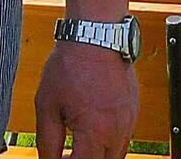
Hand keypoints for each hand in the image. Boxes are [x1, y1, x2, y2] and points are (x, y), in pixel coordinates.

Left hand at [36, 41, 138, 157]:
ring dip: (97, 156)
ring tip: (77, 145)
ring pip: (116, 156)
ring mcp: (129, 120)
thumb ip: (47, 142)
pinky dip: (108, 143)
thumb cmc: (70, 64)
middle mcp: (117, 129)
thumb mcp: (47, 106)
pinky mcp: (133, 110)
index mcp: (95, 131)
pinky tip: (91, 131)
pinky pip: (123, 139)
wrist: (95, 34)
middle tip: (65, 155)